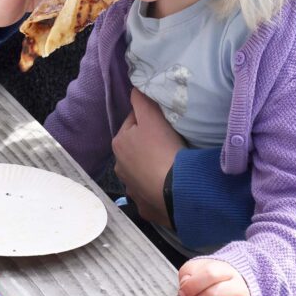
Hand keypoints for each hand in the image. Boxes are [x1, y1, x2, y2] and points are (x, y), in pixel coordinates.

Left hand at [112, 89, 185, 226]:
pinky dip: (159, 188)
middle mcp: (120, 168)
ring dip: (153, 167)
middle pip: (137, 148)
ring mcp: (132, 190)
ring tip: (173, 164)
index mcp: (119, 144)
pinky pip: (152, 192)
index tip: (166, 124)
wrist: (176, 190)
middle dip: (150, 144)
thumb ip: (142, 99)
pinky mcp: (145, 207)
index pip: (134, 123)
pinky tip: (171, 184)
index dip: (151, 120)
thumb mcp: (152, 117)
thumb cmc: (162, 149)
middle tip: (171, 143)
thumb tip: (135, 87)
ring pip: (143, 171)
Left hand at [178, 259, 254, 295]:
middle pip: (215, 293)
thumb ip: (187, 275)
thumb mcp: (195, 272)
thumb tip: (185, 288)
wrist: (230, 294)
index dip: (192, 285)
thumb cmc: (209, 284)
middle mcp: (239, 286)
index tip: (182, 294)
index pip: (210, 273)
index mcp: (226, 271)